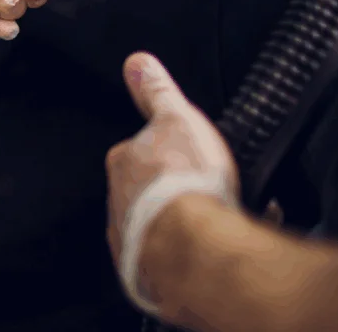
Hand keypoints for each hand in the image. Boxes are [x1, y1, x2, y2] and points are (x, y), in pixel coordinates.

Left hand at [105, 53, 238, 291]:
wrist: (192, 245)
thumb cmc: (184, 180)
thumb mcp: (176, 118)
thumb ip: (157, 91)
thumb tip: (137, 62)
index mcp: (122, 164)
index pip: (138, 151)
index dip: (168, 153)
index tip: (189, 158)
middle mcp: (117, 203)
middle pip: (148, 190)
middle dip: (176, 189)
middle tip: (209, 188)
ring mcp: (131, 239)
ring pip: (160, 224)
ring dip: (186, 220)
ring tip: (220, 217)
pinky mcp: (149, 273)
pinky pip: (172, 257)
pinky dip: (193, 250)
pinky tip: (219, 246)